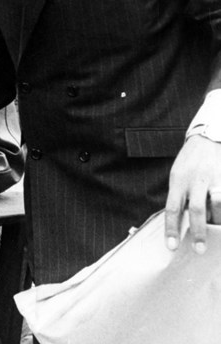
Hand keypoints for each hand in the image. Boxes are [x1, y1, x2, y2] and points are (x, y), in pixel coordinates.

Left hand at [165, 135, 220, 252]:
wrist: (208, 138)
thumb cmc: (190, 162)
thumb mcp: (178, 175)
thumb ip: (180, 196)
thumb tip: (179, 223)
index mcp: (178, 180)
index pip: (172, 207)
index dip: (171, 228)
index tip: (171, 247)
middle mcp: (195, 180)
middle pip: (196, 209)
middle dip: (198, 232)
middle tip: (200, 249)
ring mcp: (213, 178)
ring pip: (216, 205)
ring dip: (217, 221)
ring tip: (217, 232)